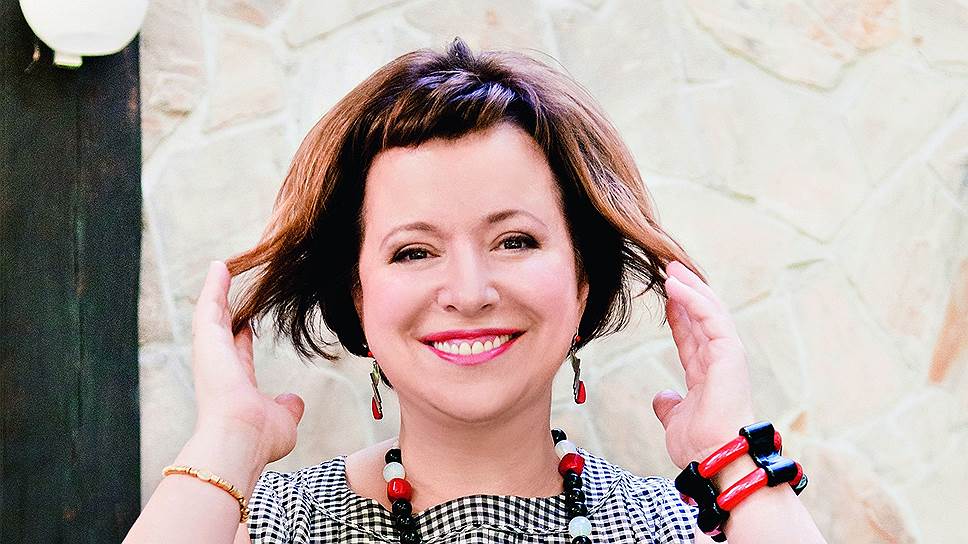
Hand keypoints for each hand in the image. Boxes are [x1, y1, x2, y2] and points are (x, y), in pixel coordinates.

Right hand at [191, 260, 304, 463]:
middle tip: (228, 288)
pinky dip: (213, 286)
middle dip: (226, 310)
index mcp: (236, 386)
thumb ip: (288, 408)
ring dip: (216, 291)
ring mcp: (211, 354)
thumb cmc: (259, 439)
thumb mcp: (283, 420)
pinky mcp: (207, 341)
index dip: (243, 339)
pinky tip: (219, 266)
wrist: (240, 440)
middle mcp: (219, 369)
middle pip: (222, 331)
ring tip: (221, 267)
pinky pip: (209, 306)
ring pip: (212, 315)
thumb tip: (293, 401)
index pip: (240, 356)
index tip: (248, 325)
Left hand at [651, 261, 754, 468]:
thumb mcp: (676, 419)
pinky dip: (693, 300)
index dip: (679, 314)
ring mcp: (728, 356)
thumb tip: (662, 397)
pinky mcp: (731, 354)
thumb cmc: (700, 446)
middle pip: (703, 317)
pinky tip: (675, 286)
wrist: (715, 460)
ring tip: (670, 268)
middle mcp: (720, 361)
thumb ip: (670, 405)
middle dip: (686, 292)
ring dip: (690, 288)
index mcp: (708, 374)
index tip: (665, 294)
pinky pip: (711, 319)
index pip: (692, 336)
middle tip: (668, 269)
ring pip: (710, 311)